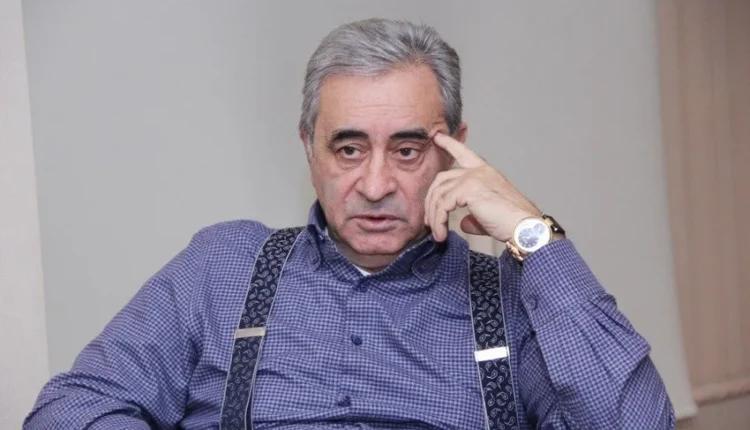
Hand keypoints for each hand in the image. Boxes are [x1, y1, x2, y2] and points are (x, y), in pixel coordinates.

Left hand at [424, 132, 541, 242]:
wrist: (525, 228)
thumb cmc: (512, 222)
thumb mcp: (488, 215)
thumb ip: (473, 214)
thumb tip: (463, 223)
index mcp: (485, 172)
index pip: (464, 153)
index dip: (449, 144)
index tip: (437, 136)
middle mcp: (479, 171)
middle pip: (442, 178)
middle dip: (431, 199)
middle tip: (429, 220)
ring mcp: (473, 177)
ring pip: (439, 193)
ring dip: (434, 215)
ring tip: (436, 233)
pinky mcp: (469, 189)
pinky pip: (443, 204)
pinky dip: (439, 220)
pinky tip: (442, 233)